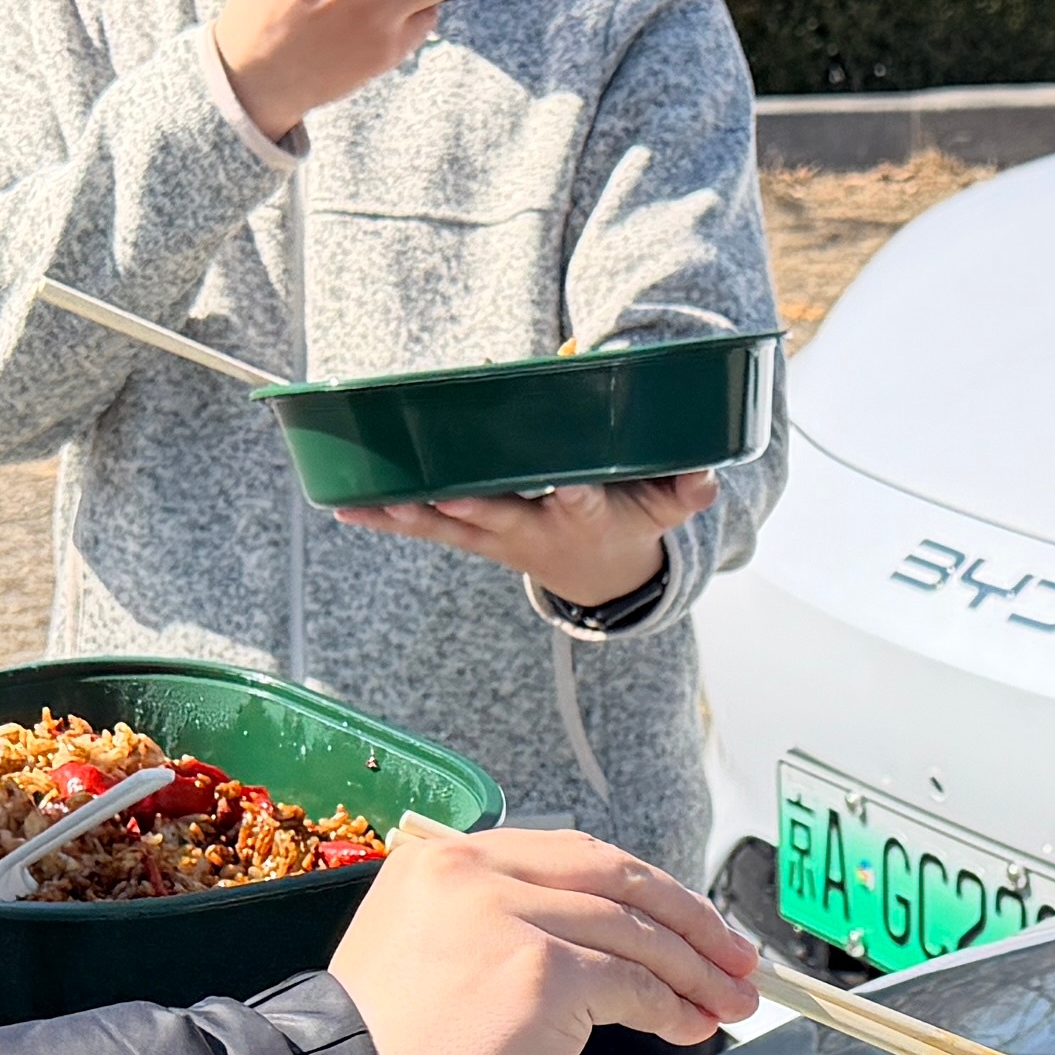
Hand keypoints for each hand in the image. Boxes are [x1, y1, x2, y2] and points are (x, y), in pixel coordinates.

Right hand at [326, 819, 756, 1054]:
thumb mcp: (428, 963)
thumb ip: (498, 930)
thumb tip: (604, 951)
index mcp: (441, 860)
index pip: (571, 856)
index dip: (641, 888)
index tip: (684, 919)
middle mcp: (473, 872)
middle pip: (614, 879)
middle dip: (688, 919)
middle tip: (734, 956)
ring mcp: (508, 918)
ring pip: (633, 932)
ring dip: (694, 970)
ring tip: (730, 1001)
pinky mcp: (540, 973)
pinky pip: (632, 984)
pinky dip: (672, 1007)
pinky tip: (690, 1026)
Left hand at [340, 470, 720, 611]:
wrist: (596, 578)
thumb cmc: (626, 525)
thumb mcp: (661, 511)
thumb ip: (683, 492)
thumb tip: (708, 476)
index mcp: (578, 519)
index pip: (577, 502)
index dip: (571, 493)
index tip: (566, 482)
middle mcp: (530, 532)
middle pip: (495, 516)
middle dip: (468, 505)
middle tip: (439, 494)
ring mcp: (494, 537)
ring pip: (447, 526)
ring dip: (408, 516)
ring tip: (365, 503)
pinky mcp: (469, 536)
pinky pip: (424, 529)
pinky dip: (387, 520)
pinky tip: (346, 509)